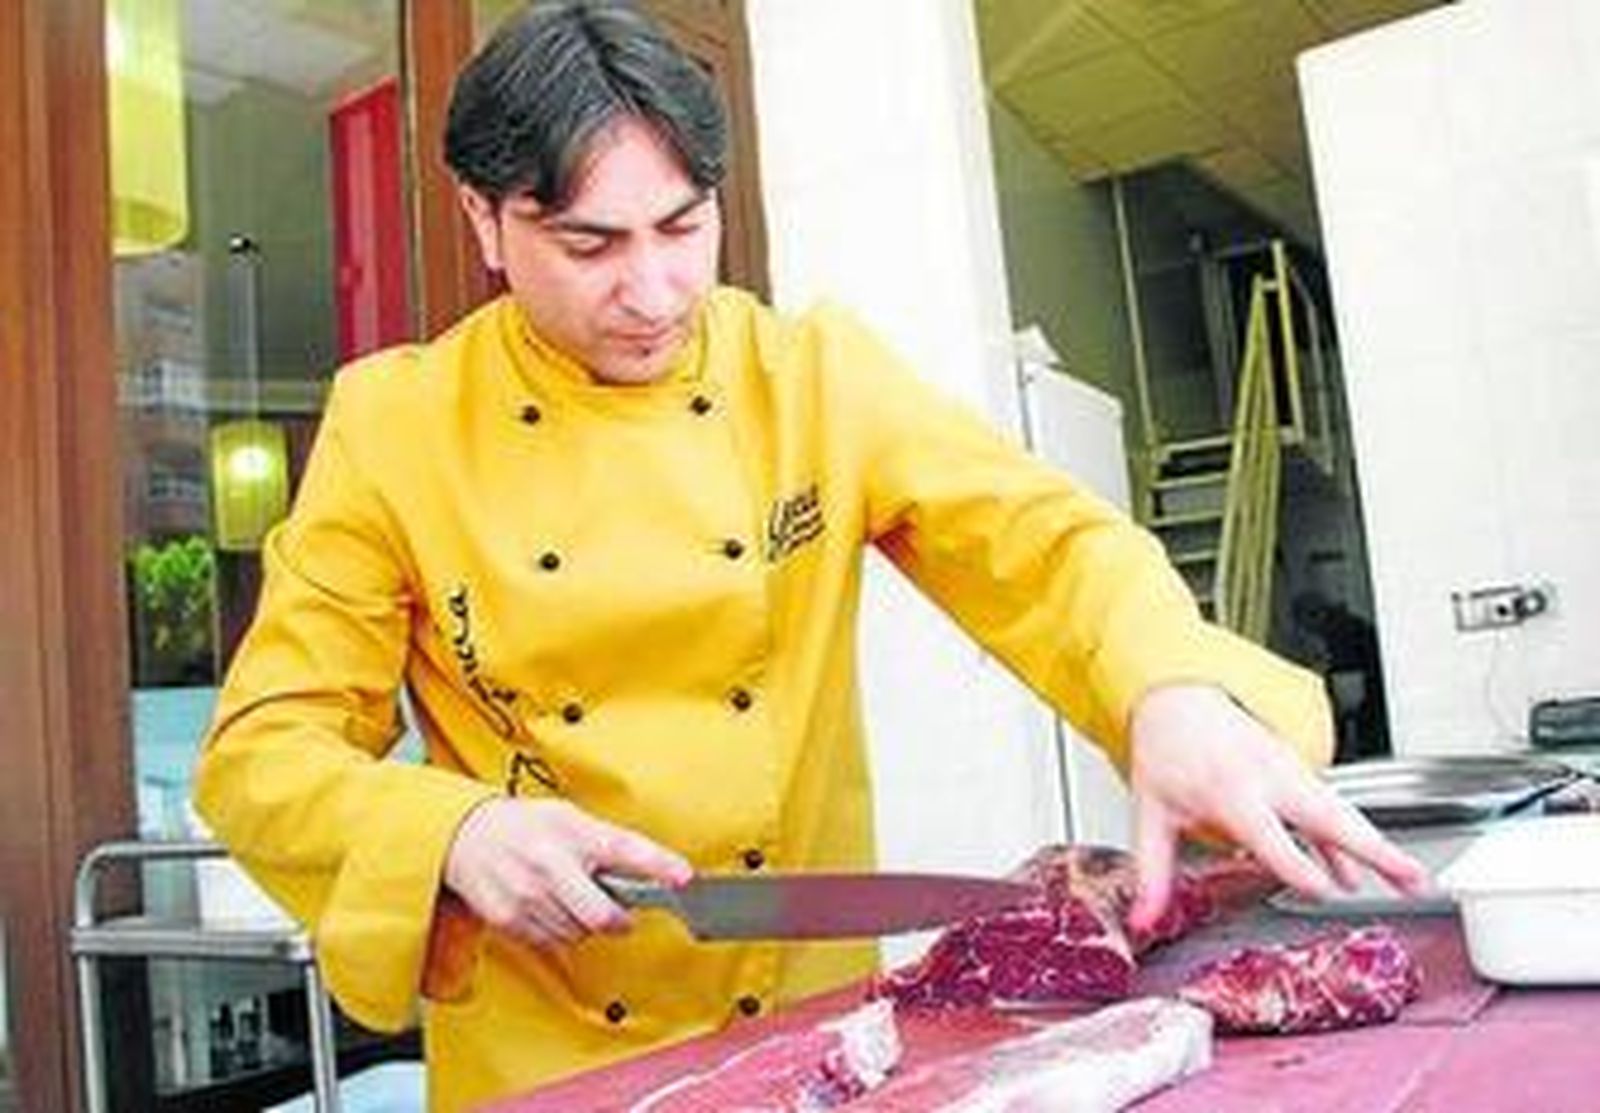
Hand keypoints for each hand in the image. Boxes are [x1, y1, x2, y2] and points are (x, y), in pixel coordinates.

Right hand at [443, 797, 691, 946]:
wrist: (466, 836)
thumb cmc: (527, 825)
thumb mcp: (571, 818)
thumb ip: (608, 843)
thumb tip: (653, 870)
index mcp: (573, 834)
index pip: (625, 850)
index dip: (659, 865)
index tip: (684, 877)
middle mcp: (551, 865)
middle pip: (601, 915)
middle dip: (618, 920)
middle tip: (620, 912)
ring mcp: (528, 895)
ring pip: (579, 933)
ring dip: (585, 924)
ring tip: (569, 896)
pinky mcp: (510, 919)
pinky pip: (552, 941)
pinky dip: (559, 929)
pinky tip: (548, 905)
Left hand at [1125, 684, 1426, 930]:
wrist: (1178, 700)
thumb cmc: (1166, 753)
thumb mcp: (1150, 815)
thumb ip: (1154, 873)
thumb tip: (1144, 919)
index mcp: (1231, 793)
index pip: (1271, 834)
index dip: (1300, 863)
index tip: (1326, 890)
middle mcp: (1269, 780)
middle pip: (1329, 816)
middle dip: (1373, 848)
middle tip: (1411, 878)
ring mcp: (1289, 772)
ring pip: (1342, 810)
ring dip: (1379, 843)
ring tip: (1413, 878)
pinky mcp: (1297, 771)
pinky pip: (1331, 806)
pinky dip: (1352, 835)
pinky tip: (1360, 870)